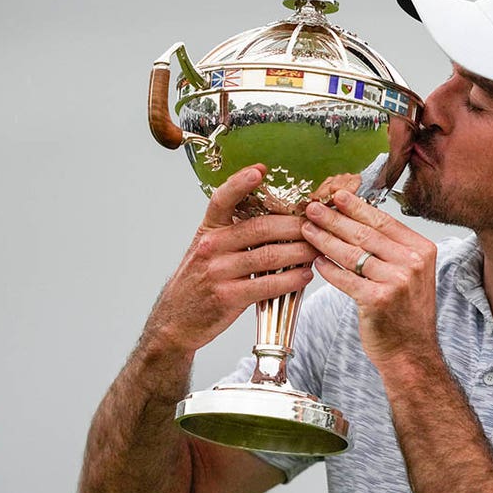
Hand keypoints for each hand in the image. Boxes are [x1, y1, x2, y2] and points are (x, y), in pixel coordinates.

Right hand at [144, 165, 319, 354]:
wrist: (175, 320)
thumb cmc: (198, 282)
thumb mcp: (207, 250)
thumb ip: (233, 234)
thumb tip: (276, 220)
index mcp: (208, 231)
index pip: (221, 200)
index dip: (240, 183)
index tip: (260, 171)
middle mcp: (211, 247)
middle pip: (260, 227)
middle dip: (294, 225)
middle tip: (316, 223)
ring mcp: (218, 272)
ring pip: (268, 255)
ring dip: (299, 251)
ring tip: (317, 248)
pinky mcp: (228, 297)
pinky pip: (267, 285)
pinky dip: (290, 280)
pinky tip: (304, 275)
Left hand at [301, 190, 438, 369]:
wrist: (412, 352)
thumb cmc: (406, 312)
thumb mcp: (411, 273)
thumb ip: (391, 248)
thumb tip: (358, 219)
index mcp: (422, 250)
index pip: (384, 221)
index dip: (357, 207)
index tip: (336, 196)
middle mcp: (412, 263)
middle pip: (365, 234)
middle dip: (334, 218)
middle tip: (312, 208)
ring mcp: (396, 281)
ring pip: (352, 254)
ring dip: (325, 239)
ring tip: (307, 230)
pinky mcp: (376, 300)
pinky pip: (345, 278)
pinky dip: (328, 269)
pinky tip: (316, 261)